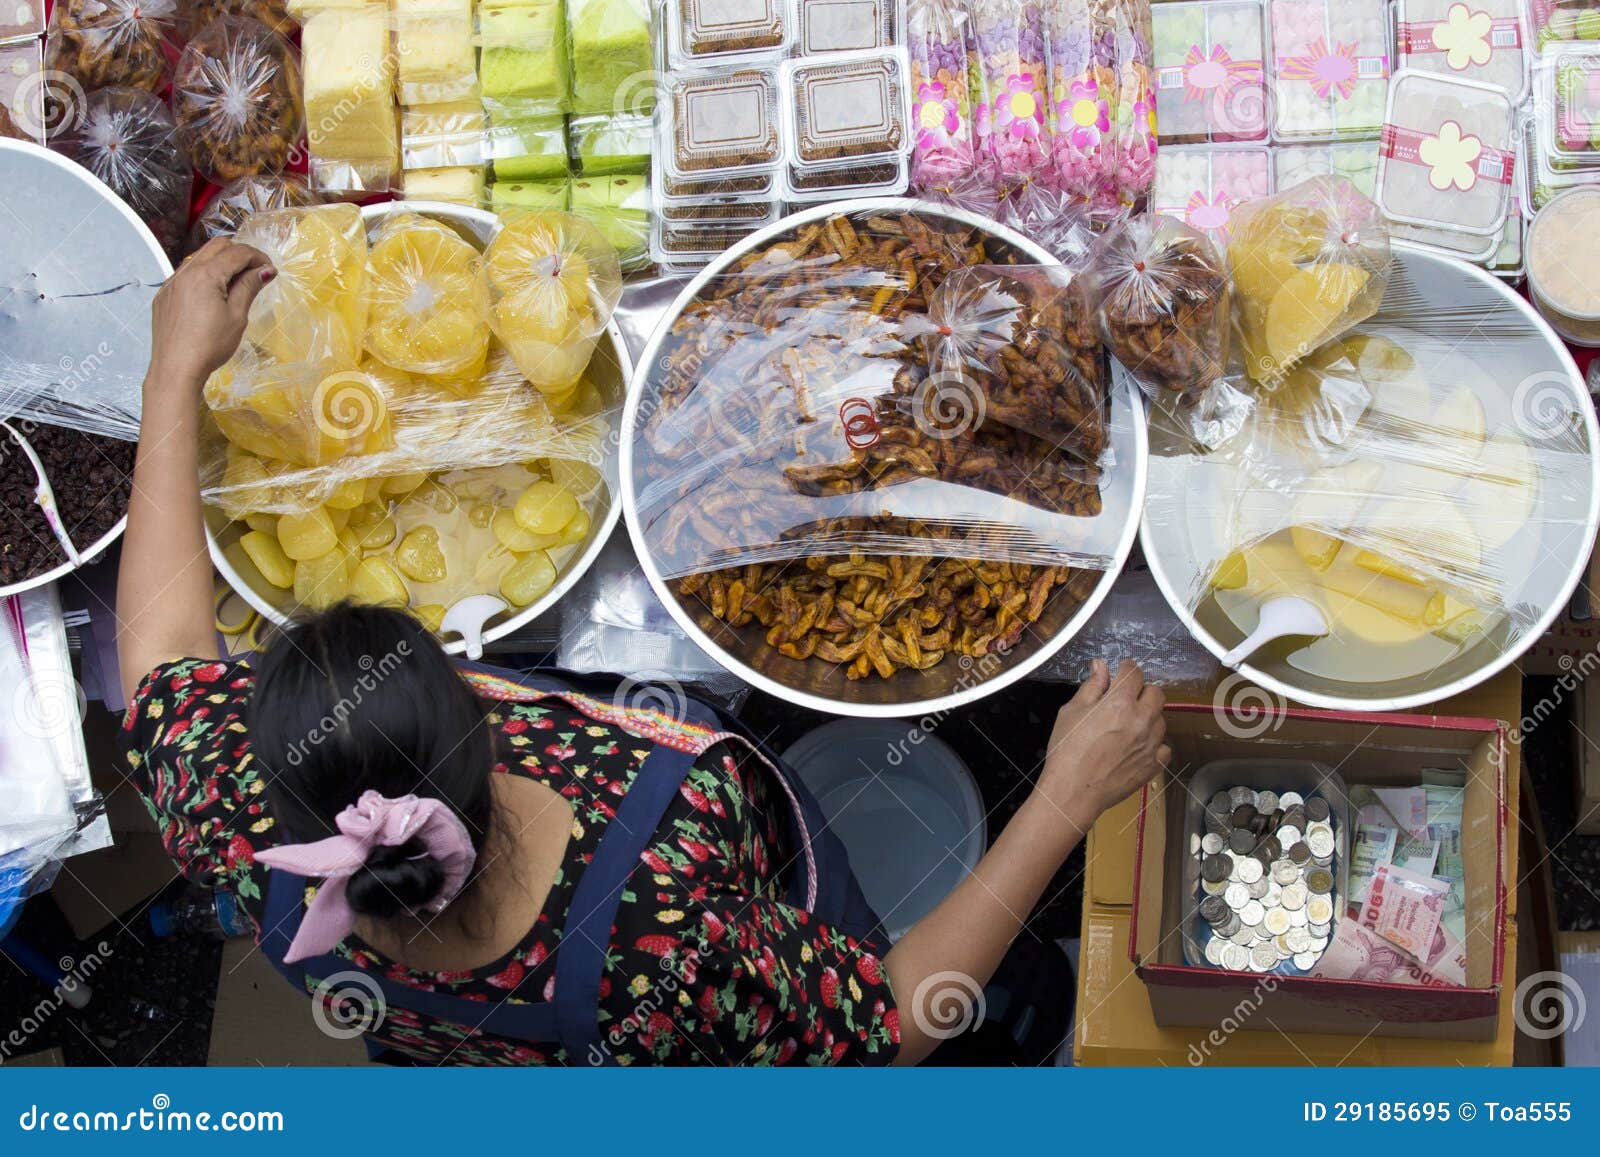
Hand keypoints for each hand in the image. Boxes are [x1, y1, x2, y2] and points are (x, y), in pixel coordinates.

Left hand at [147, 238, 273, 389]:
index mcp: (206, 275)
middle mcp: (186, 272)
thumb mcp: (237, 316)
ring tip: (235, 284)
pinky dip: (203, 275)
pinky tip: (212, 295)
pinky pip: (186, 274)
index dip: (258, 257)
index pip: (237, 252)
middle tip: (255, 272)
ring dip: (220, 263)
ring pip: (199, 258)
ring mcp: (171, 283)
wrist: (176, 368)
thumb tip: (265, 270)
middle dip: (239, 254)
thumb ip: (249, 287)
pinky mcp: (164, 295)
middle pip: (217, 246)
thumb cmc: (210, 345)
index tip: (270, 270)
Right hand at [1033, 659, 1170, 835]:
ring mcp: (1151, 743)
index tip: (1120, 672)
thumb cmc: (1067, 751)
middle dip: (1142, 691)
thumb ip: (1091, 687)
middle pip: (1156, 693)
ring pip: (1161, 719)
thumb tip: (1101, 666)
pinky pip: (1164, 748)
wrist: (1073, 792)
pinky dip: (1154, 745)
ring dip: (1148, 717)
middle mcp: (1142, 719)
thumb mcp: (1071, 712)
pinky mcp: (1154, 764)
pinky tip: (1138, 748)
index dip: (1126, 669)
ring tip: (1128, 726)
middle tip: (1125, 700)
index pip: (1133, 673)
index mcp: (1119, 702)